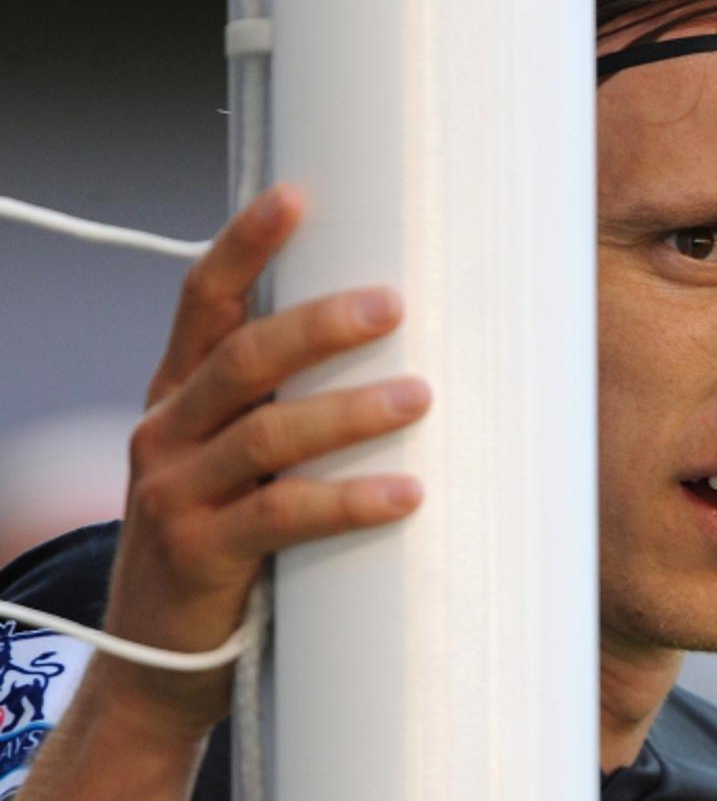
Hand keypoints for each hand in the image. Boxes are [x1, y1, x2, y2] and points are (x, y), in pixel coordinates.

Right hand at [95, 185, 429, 735]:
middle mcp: (167, 431)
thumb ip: (287, 406)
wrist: (162, 651)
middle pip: (243, 356)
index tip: (297, 197)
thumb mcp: (238, 459)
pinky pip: (282, 515)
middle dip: (320, 324)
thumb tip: (408, 352)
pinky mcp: (199, 555)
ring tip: (420, 396)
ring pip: (267, 431)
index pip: (203, 301)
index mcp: (178, 394)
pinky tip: (405, 493)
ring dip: (350, 409)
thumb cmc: (225, 536)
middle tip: (394, 305)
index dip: (245, 245)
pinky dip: (347, 499)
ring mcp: (175, 493)